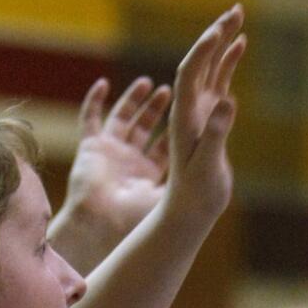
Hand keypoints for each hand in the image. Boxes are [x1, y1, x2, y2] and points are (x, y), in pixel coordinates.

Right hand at [47, 77, 171, 272]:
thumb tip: (218, 165)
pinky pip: (90, 118)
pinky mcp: (91, 147)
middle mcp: (129, 161)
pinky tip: (104, 84)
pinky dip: (95, 101)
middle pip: (145, 128)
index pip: (166, 145)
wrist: (103, 224)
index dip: (176, 127)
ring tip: (148, 83)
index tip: (190, 109)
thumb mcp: (170, 195)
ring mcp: (109, 153)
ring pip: (122, 119)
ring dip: (133, 101)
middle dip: (156, 109)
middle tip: (169, 90)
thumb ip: (188, 176)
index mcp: (149, 173)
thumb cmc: (137, 217)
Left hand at [163, 5, 245, 228]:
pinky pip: (219, 82)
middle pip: (200, 62)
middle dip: (217, 35)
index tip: (219, 31)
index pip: (190, 73)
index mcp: (185, 116)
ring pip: (211, 68)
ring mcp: (200, 110)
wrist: (189, 208)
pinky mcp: (210, 117)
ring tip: (239, 19)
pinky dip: (228, 63)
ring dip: (224, 43)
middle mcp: (189, 107)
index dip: (203, 51)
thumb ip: (215, 133)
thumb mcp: (205, 166)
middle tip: (236, 10)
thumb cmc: (196, 192)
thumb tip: (227, 102)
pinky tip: (239, 49)